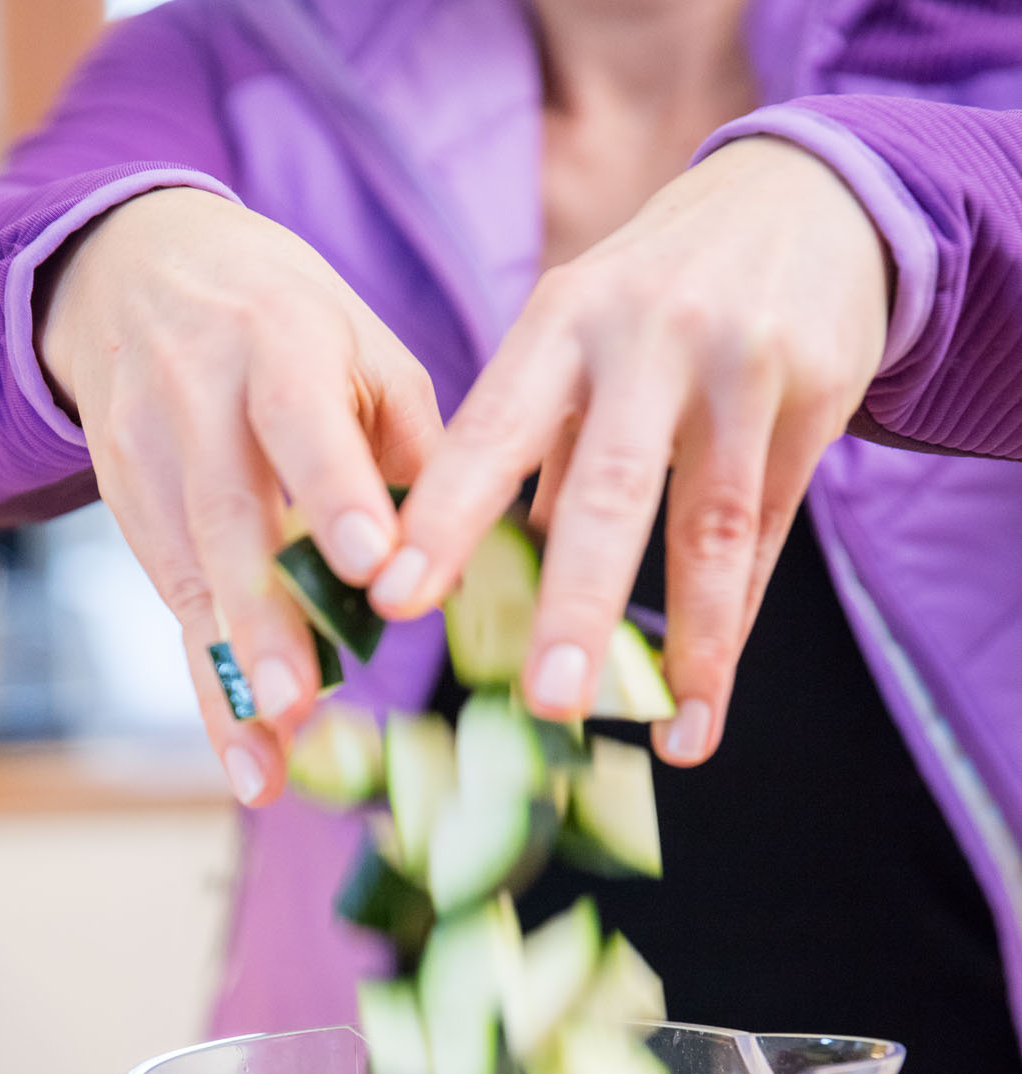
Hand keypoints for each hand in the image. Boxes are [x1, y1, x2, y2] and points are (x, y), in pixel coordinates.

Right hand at [40, 189, 440, 802]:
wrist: (134, 270)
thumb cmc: (283, 320)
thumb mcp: (362, 346)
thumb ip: (416, 448)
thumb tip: (460, 565)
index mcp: (276, 337)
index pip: (301, 418)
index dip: (332, 492)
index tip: (372, 567)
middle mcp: (195, 394)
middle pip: (227, 516)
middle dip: (263, 617)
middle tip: (300, 702)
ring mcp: (146, 454)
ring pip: (188, 575)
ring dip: (231, 674)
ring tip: (270, 753)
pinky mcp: (124, 506)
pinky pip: (172, 607)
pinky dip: (210, 685)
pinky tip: (246, 756)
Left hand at [371, 138, 890, 763]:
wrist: (809, 197)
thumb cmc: (656, 289)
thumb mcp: (578, 327)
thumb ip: (531, 436)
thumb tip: (481, 564)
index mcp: (562, 318)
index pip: (493, 431)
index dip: (443, 518)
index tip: (395, 599)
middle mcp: (649, 336)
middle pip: (609, 488)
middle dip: (576, 601)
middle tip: (545, 699)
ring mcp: (740, 366)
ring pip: (709, 526)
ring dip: (691, 643)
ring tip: (667, 736)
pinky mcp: (816, 398)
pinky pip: (767, 534)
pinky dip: (735, 626)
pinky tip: (705, 705)